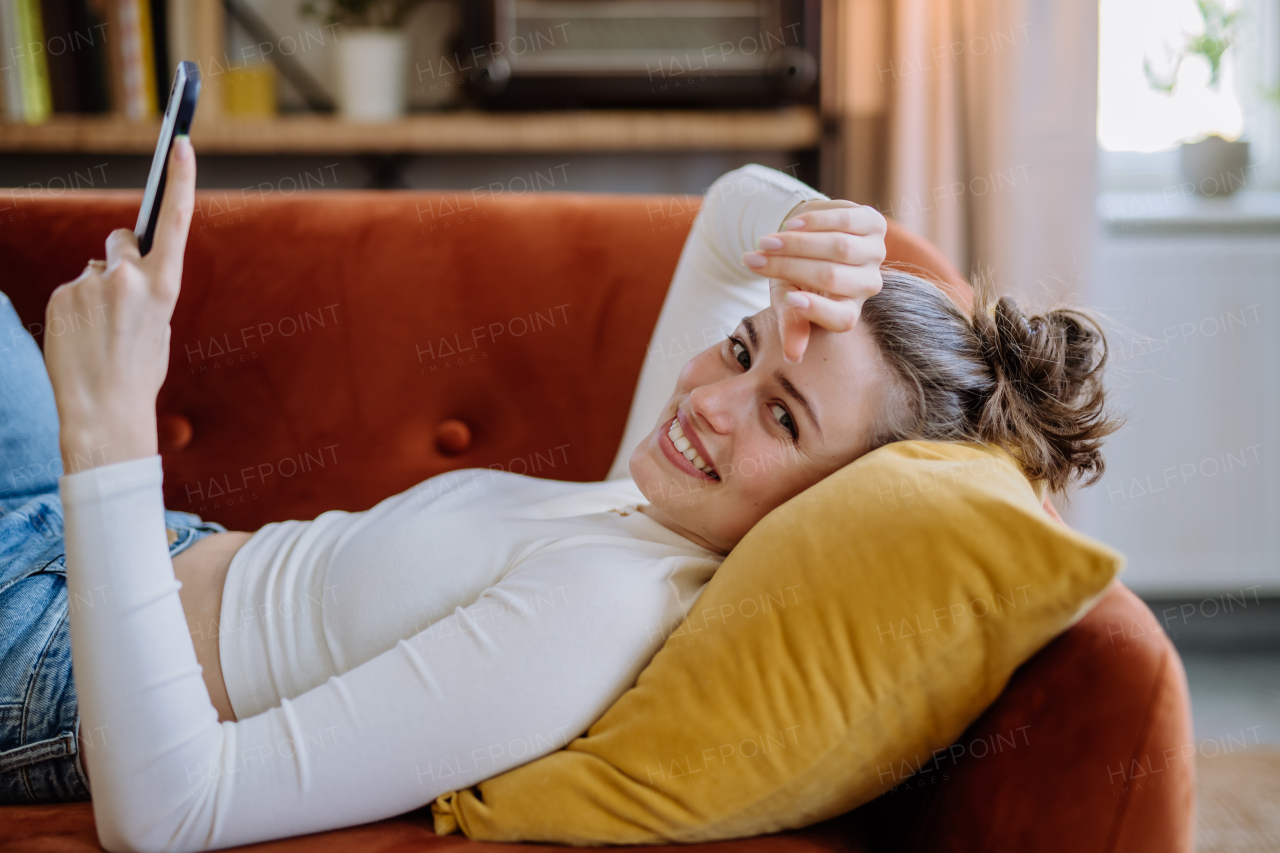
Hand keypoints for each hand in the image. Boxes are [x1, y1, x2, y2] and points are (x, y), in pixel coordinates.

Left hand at [44, 135, 195, 473]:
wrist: (103, 410)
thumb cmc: (140, 371)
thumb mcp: (159, 325)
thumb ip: (146, 287)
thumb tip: (117, 265)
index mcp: (163, 287)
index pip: (173, 222)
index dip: (180, 180)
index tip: (182, 144)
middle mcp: (127, 279)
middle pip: (120, 241)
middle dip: (120, 258)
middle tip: (122, 296)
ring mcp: (90, 286)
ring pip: (94, 271)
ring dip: (96, 293)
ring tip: (101, 333)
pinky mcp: (62, 296)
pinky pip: (72, 290)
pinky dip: (76, 309)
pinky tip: (82, 338)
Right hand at [741, 198, 886, 362]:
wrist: (809, 236)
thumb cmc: (796, 274)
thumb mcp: (787, 298)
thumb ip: (791, 322)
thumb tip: (791, 357)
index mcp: (848, 310)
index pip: (841, 318)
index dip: (816, 311)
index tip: (787, 299)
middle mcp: (868, 285)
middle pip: (832, 277)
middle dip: (789, 267)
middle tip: (754, 260)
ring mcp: (875, 253)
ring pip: (839, 248)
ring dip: (797, 243)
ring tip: (765, 242)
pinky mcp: (874, 223)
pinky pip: (845, 222)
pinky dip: (814, 222)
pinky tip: (790, 224)